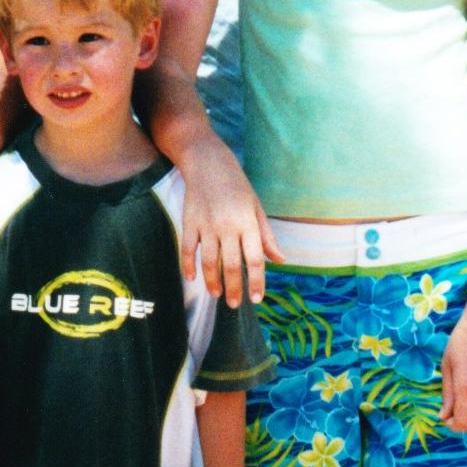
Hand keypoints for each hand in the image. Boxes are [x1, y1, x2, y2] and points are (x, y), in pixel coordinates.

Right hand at [180, 139, 280, 305]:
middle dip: (234, 289)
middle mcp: (227, 226)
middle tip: (235, 304)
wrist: (208, 162)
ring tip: (216, 295)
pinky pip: (188, 249)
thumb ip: (266, 236)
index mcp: (248, 222)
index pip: (254, 259)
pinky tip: (192, 278)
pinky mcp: (189, 222)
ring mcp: (206, 224)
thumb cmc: (237, 185)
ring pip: (209, 261)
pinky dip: (188, 266)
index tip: (257, 298)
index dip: (256, 281)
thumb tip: (279, 260)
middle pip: (230, 265)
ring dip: (212, 282)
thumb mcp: (256, 207)